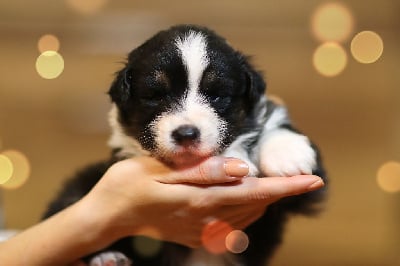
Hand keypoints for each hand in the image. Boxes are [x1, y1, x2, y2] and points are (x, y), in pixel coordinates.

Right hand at [85, 156, 323, 247]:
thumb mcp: (160, 169)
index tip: (313, 180)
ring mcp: (201, 233)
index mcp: (199, 200)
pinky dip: (247, 211)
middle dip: (280, 191)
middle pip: (255, 205)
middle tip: (296, 176)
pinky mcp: (195, 237)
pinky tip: (244, 197)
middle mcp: (205, 221)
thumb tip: (243, 169)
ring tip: (275, 183)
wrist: (108, 216)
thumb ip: (203, 171)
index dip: (286, 187)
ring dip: (265, 200)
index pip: (254, 192)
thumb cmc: (128, 184)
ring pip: (247, 216)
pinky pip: (233, 226)